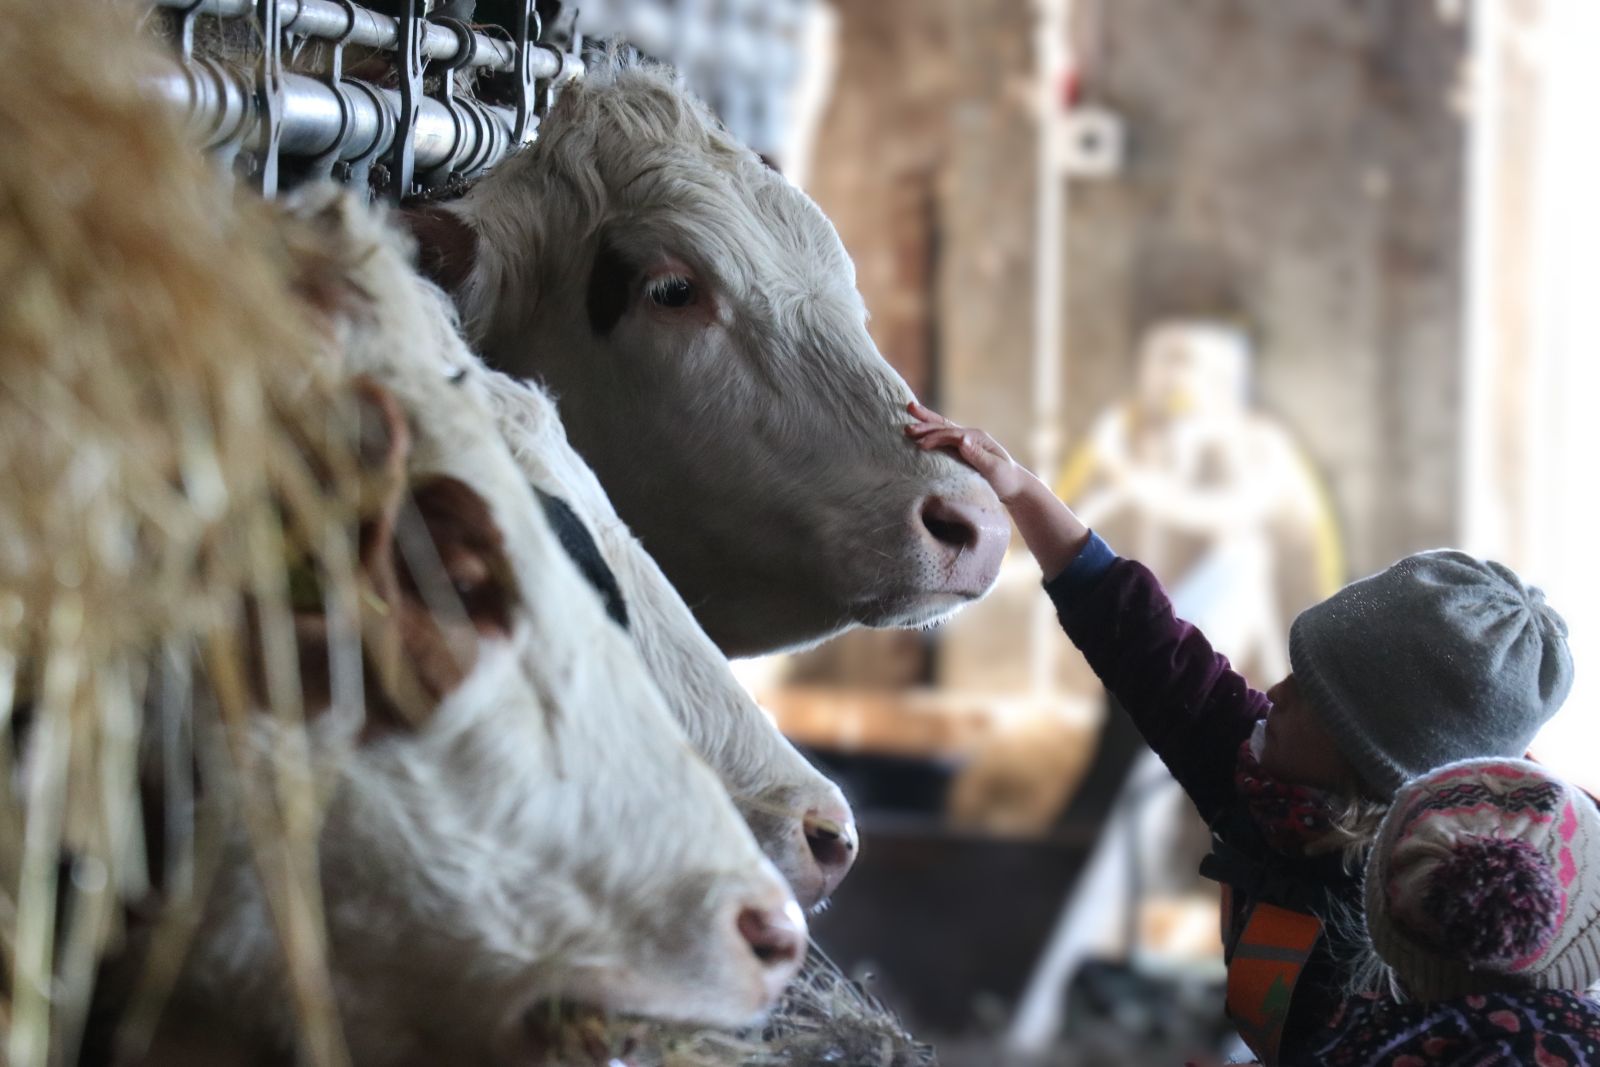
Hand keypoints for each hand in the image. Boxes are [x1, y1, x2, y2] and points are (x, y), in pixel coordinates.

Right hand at [904, 401, 1030, 502]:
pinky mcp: (961, 449)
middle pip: (944, 425)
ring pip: (942, 427)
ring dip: (926, 420)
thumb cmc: (1005, 479)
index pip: (952, 435)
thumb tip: (961, 439)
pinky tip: (919, 427)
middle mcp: (969, 436)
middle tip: (906, 427)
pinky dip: (929, 430)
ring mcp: (965, 441)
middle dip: (925, 424)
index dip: (935, 438)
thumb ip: (977, 455)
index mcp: (976, 438)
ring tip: (909, 409)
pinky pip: (942, 437)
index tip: (920, 445)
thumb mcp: (994, 469)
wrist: (1013, 485)